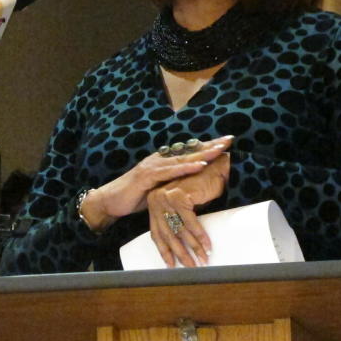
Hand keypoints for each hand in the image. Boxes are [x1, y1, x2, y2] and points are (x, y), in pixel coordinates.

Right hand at [80, 136, 232, 232]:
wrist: (111, 201)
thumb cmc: (135, 198)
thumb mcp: (160, 190)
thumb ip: (174, 186)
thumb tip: (193, 190)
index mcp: (164, 162)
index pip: (190, 152)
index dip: (208, 147)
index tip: (226, 143)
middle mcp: (160, 159)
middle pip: (190, 150)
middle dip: (210, 145)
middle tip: (230, 139)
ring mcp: (153, 165)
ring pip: (183, 157)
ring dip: (203, 152)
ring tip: (220, 149)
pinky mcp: (147, 175)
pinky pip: (171, 170)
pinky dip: (186, 167)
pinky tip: (200, 164)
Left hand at [146, 152, 229, 267]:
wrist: (215, 168)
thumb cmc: (201, 187)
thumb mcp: (184, 207)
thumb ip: (176, 220)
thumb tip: (176, 245)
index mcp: (154, 202)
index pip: (157, 232)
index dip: (165, 250)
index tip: (171, 265)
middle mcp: (156, 199)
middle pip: (167, 233)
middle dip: (180, 253)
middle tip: (190, 267)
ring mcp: (166, 197)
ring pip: (180, 230)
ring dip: (193, 248)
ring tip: (202, 260)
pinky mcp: (180, 196)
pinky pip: (191, 223)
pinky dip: (200, 237)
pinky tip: (207, 247)